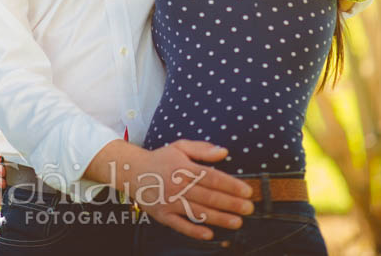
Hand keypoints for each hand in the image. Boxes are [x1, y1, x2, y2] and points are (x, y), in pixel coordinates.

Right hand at [120, 140, 252, 239]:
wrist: (132, 171)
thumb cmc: (160, 158)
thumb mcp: (180, 146)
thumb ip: (202, 149)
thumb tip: (224, 151)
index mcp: (183, 167)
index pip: (212, 177)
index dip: (231, 185)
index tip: (247, 191)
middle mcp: (177, 185)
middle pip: (208, 196)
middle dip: (231, 203)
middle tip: (249, 208)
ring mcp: (170, 201)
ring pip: (198, 212)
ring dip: (219, 218)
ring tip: (237, 222)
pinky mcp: (163, 215)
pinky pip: (180, 225)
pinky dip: (194, 230)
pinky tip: (209, 234)